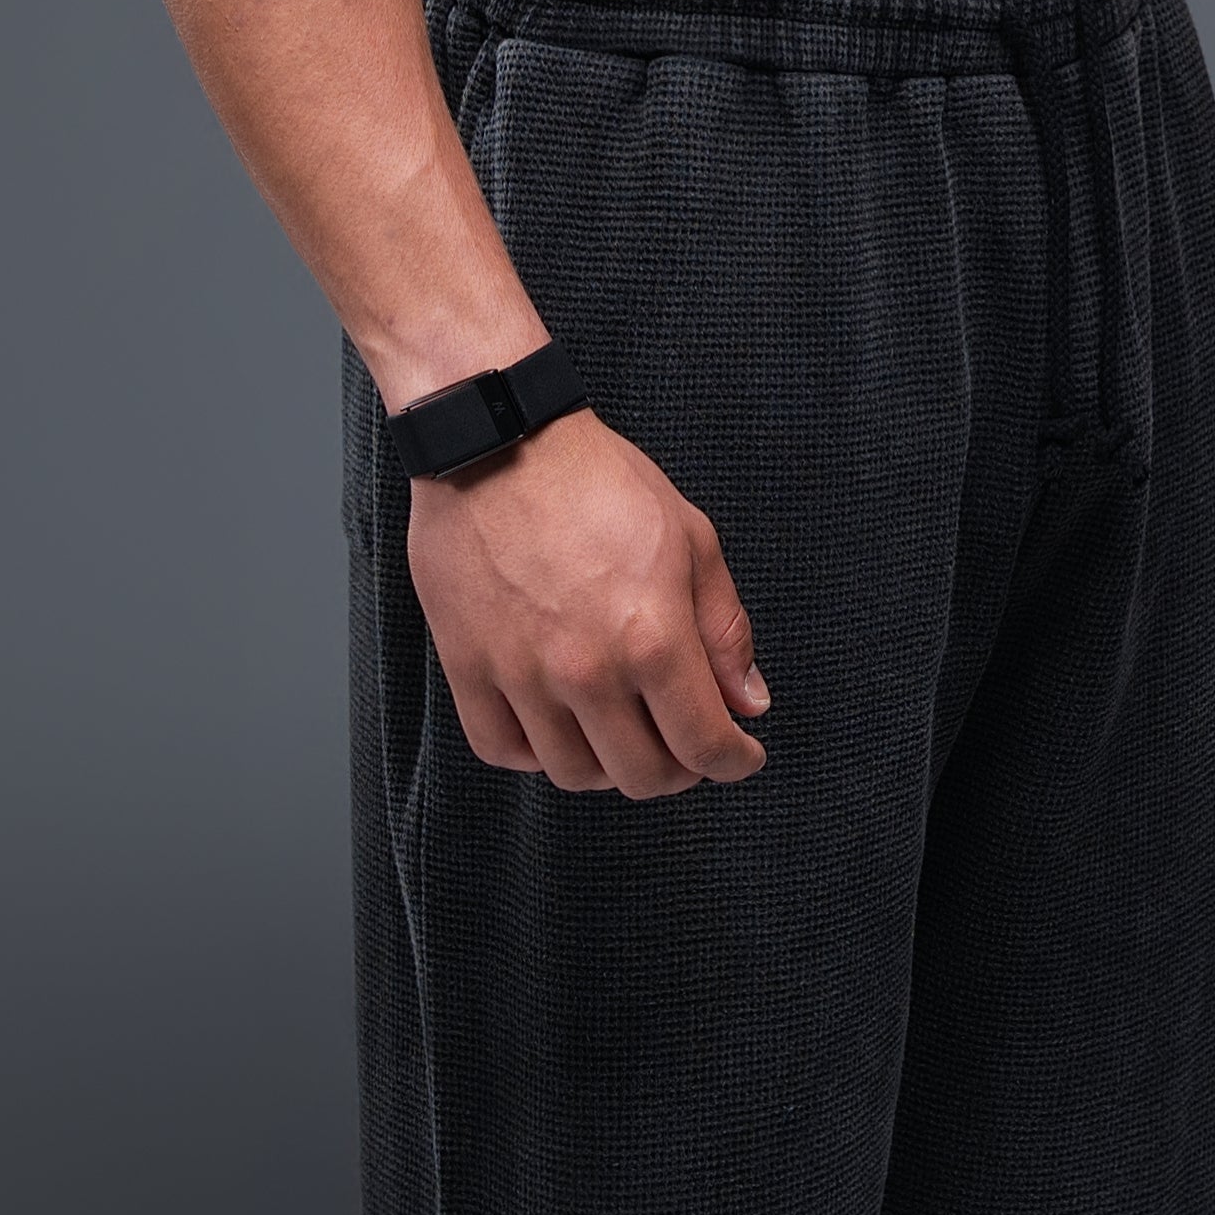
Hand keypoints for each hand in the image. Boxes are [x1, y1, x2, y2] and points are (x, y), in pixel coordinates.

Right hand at [403, 410, 769, 794]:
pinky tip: (558, 725)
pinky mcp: (468, 667)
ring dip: (610, 765)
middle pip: (643, 776)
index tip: (739, 756)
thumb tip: (746, 703)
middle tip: (683, 744)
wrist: (496, 438)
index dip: (732, 763)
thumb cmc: (596, 480)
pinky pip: (504, 750)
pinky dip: (537, 754)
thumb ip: (724, 631)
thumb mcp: (691, 541)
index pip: (704, 746)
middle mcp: (586, 670)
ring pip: (575, 774)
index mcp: (652, 638)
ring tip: (621, 730)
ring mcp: (521, 675)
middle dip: (678, 770)